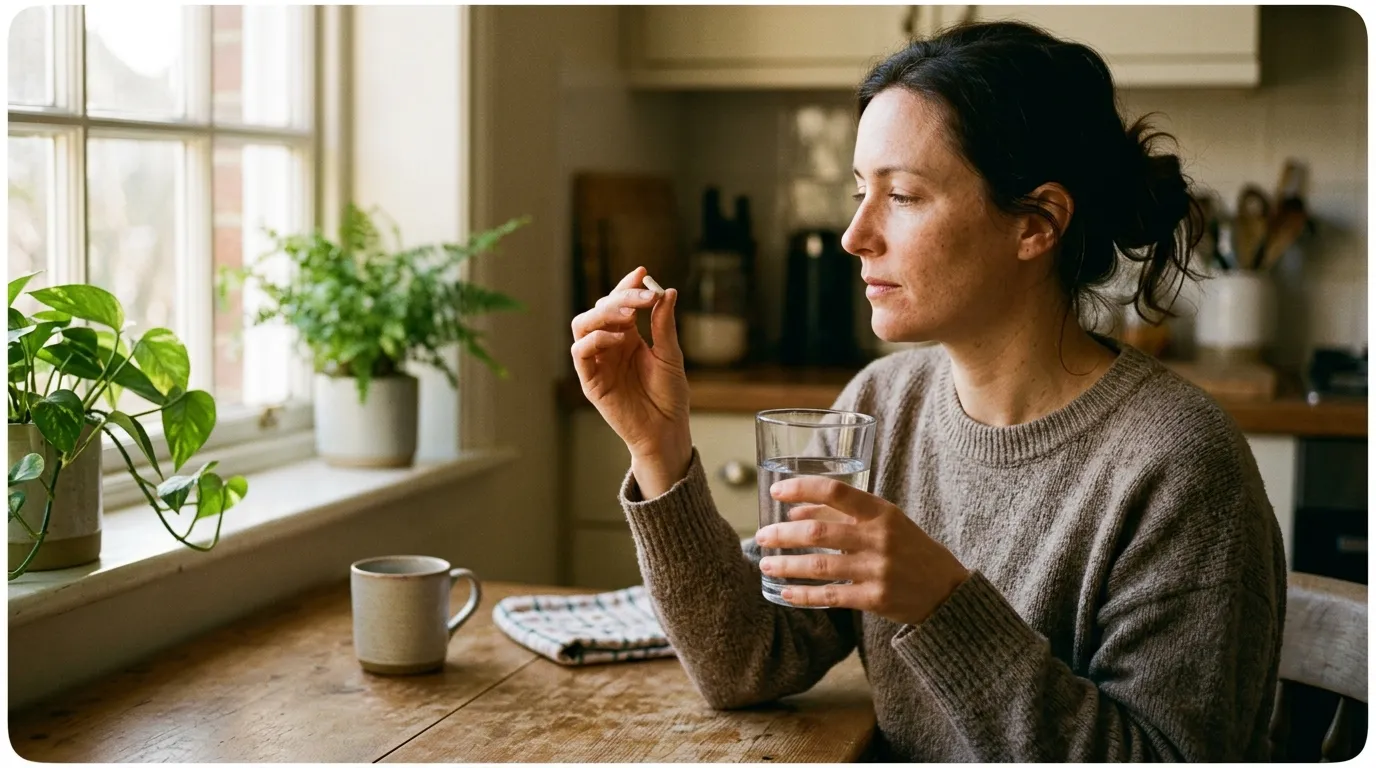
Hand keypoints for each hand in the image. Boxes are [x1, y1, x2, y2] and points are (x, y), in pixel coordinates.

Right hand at [569, 266, 691, 496]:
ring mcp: (599, 362)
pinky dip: (594, 339)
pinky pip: (580, 353)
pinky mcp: (591, 380)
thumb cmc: (670, 396)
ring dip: (602, 314)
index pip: (620, 303)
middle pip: (600, 309)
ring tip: (628, 315)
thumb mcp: (671, 356)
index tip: (643, 273)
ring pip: (583, 325)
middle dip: (620, 298)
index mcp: (629, 336)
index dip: (628, 286)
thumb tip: (667, 292)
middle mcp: (610, 345)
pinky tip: (617, 338)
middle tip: (643, 297)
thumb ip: (664, 325)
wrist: (666, 430)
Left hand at [755, 475, 970, 625]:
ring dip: (786, 564)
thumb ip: (842, 515)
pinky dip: (803, 595)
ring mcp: (878, 570)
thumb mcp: (885, 522)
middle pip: (819, 533)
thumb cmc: (910, 549)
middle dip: (783, 534)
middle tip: (761, 536)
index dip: (802, 488)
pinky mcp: (875, 599)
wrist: (947, 591)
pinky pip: (830, 596)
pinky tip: (784, 592)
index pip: (836, 491)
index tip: (776, 491)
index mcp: (882, 512)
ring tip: (765, 562)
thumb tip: (794, 512)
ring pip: (820, 566)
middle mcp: (880, 538)